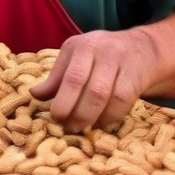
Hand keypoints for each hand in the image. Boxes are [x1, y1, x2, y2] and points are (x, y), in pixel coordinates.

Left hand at [29, 29, 151, 131]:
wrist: (140, 47)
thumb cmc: (99, 55)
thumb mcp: (75, 57)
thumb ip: (57, 77)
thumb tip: (34, 94)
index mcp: (81, 46)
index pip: (72, 77)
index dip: (63, 101)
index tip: (56, 117)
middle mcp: (102, 51)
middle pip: (91, 89)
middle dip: (78, 114)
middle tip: (68, 128)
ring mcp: (122, 63)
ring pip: (107, 97)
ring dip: (92, 118)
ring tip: (81, 128)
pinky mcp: (136, 77)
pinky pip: (123, 101)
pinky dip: (110, 116)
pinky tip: (99, 122)